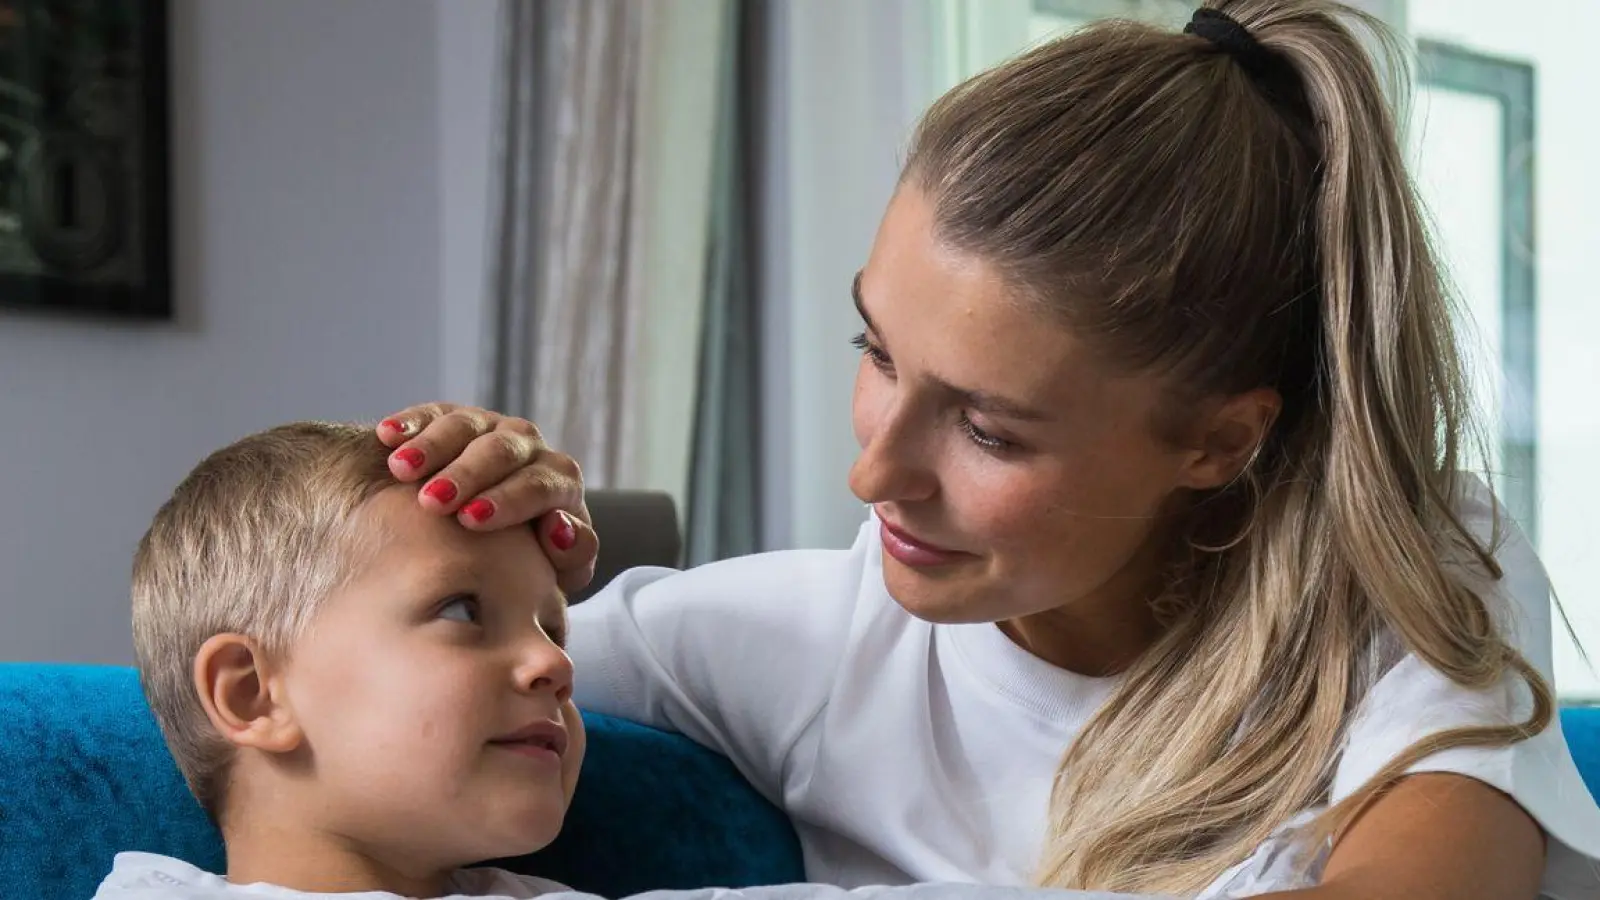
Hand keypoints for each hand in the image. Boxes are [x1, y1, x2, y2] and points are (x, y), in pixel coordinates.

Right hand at [375, 403, 597, 593]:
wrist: (498, 542)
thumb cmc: (530, 561)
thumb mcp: (559, 569)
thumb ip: (573, 554)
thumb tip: (559, 526)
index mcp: (559, 481)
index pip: (542, 484)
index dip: (509, 500)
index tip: (472, 520)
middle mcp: (527, 446)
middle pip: (502, 451)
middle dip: (467, 474)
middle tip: (433, 501)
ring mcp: (489, 428)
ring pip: (465, 426)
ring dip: (433, 447)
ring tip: (401, 469)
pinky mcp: (452, 418)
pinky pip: (433, 414)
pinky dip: (411, 423)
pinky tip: (387, 435)